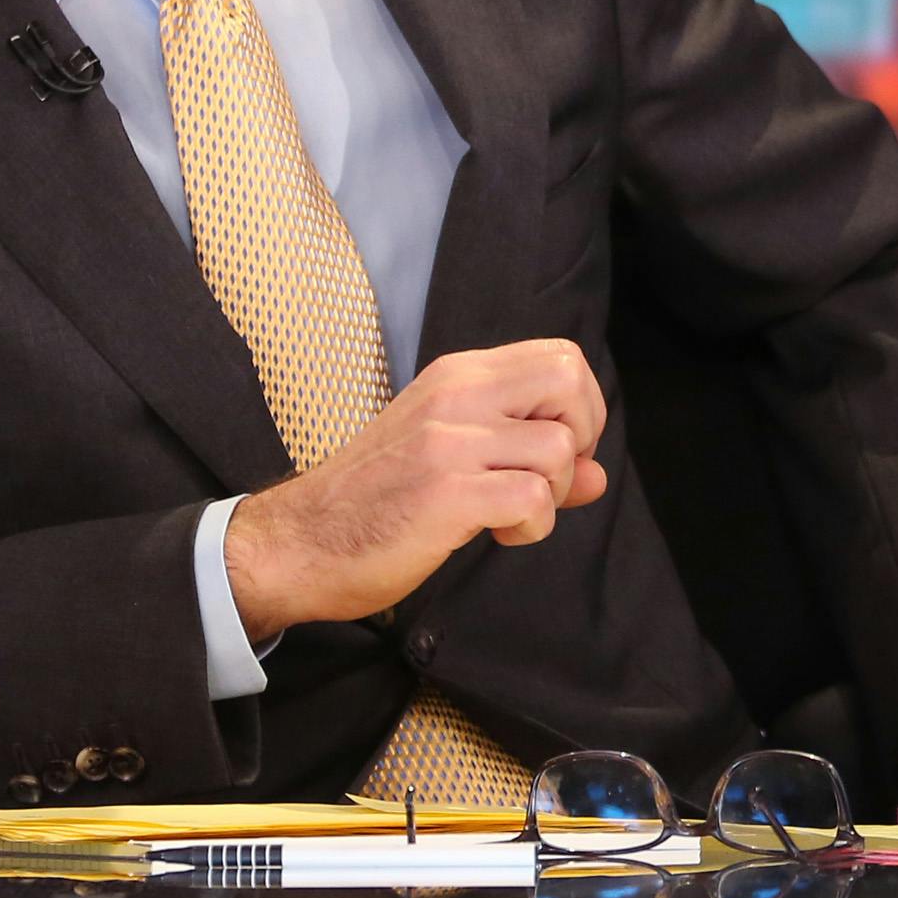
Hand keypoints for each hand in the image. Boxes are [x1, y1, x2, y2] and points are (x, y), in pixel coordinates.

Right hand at [223, 338, 607, 637]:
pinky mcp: (446, 491)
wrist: (300, 541)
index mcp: (457, 376)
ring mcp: (449, 440)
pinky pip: (534, 497)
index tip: (558, 452)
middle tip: (549, 478)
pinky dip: (533, 525)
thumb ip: (525, 457)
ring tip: (509, 516)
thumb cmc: (375, 502)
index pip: (559, 356)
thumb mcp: (451, 457)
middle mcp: (455, 394)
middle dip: (581, 434)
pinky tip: (498, 534)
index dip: (581, 407)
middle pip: (569, 378)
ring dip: (550, 495)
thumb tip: (598, 476)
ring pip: (557, 447)